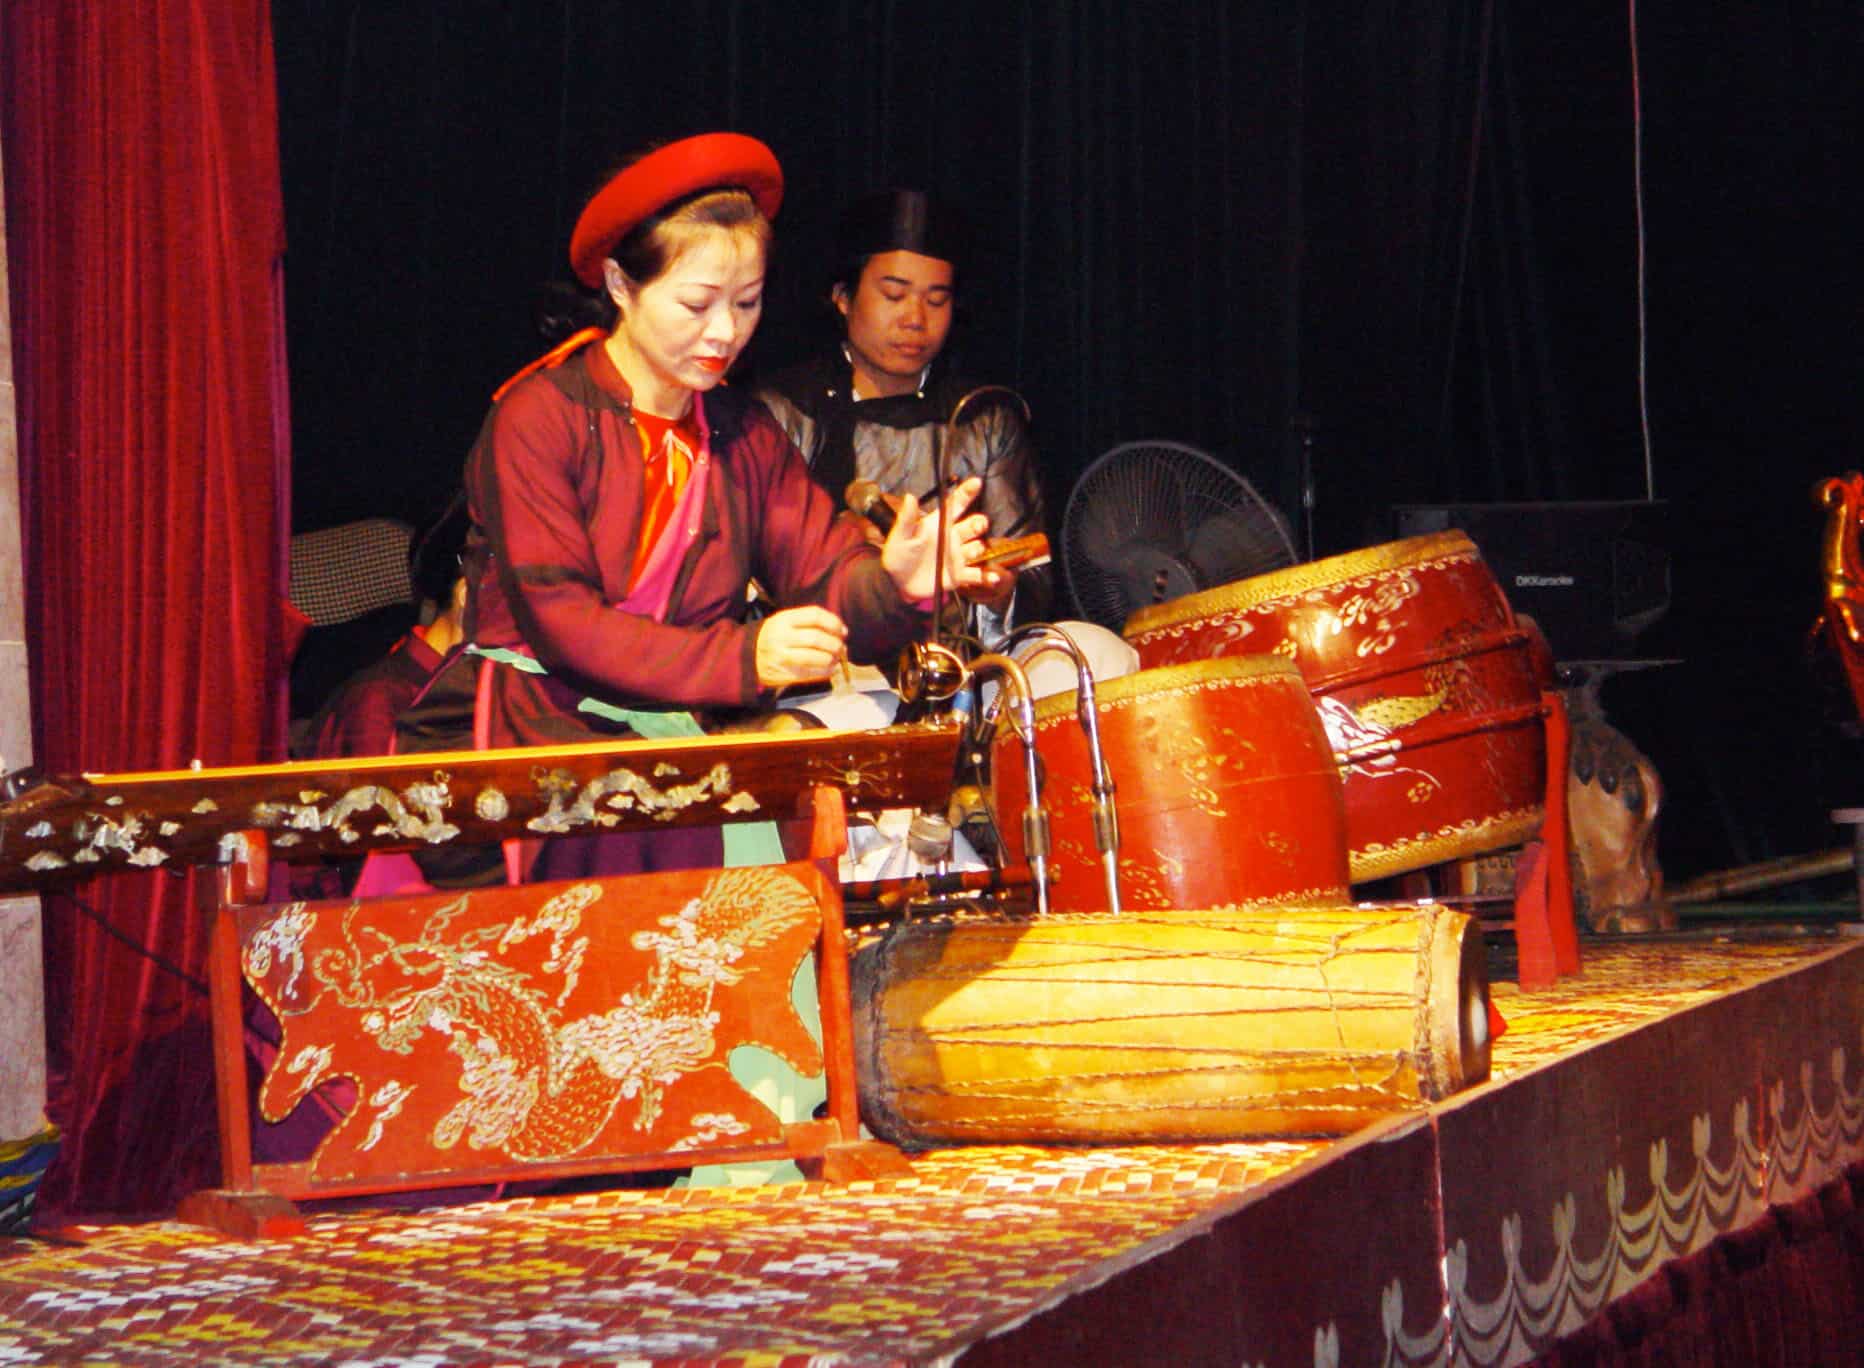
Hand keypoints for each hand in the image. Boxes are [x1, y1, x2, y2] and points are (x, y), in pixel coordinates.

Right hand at [755, 606, 848, 687]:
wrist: (745, 657)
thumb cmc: (773, 637)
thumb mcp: (784, 622)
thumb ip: (809, 623)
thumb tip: (841, 631)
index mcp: (783, 619)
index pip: (815, 615)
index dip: (833, 623)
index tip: (842, 630)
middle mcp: (781, 636)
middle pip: (816, 638)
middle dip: (835, 644)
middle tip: (841, 647)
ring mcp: (781, 657)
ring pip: (814, 657)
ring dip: (832, 659)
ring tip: (836, 658)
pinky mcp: (783, 674)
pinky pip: (810, 674)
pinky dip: (825, 672)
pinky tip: (830, 668)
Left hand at [881, 476, 1006, 605]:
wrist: (897, 584)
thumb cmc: (898, 556)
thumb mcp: (900, 536)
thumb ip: (907, 519)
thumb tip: (910, 497)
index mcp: (939, 524)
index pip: (956, 504)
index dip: (966, 492)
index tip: (977, 482)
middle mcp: (952, 537)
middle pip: (973, 525)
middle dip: (979, 523)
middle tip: (978, 525)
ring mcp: (957, 556)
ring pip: (977, 547)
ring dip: (978, 548)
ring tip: (974, 550)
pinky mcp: (959, 575)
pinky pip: (976, 575)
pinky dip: (986, 577)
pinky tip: (993, 578)